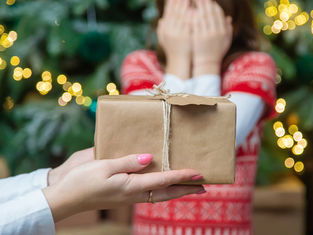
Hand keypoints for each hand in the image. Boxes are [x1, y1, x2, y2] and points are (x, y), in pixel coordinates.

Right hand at [43, 154, 204, 221]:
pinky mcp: (124, 196)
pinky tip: (164, 185)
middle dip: (186, 189)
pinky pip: (149, 194)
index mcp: (131, 186)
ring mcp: (129, 197)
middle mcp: (133, 194)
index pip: (164, 181)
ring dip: (176, 191)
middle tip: (204, 186)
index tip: (199, 173)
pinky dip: (162, 191)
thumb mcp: (104, 166)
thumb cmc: (82, 180)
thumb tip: (150, 158)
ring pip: (160, 195)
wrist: (65, 198)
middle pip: (166, 193)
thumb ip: (129, 161)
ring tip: (189, 186)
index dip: (182, 176)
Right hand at [158, 0, 191, 78]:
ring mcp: (178, 34)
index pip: (168, 14)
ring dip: (183, 7)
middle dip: (178, 3)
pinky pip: (188, 24)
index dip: (172, 4)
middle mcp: (170, 31)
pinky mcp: (185, 37)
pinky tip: (193, 10)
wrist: (179, 63)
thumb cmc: (173, 52)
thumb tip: (161, 20)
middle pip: (174, 13)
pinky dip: (189, 16)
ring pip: (180, 17)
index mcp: (165, 30)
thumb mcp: (164, 41)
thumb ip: (162, 30)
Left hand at [192, 0, 232, 76]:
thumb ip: (228, 29)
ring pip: (203, 17)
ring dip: (200, 6)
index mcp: (223, 32)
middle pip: (211, 13)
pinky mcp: (198, 38)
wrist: (207, 63)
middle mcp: (216, 32)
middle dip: (207, 3)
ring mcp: (206, 35)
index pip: (219, 15)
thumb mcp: (226, 42)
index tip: (211, 0)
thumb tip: (229, 17)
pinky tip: (191, 10)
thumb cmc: (216, 52)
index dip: (215, 6)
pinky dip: (194, 16)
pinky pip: (196, 24)